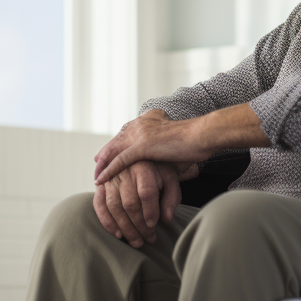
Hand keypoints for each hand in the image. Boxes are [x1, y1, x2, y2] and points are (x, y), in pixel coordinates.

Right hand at [92, 160, 183, 246]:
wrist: (140, 158)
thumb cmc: (158, 173)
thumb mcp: (170, 180)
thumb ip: (171, 198)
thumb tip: (167, 220)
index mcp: (144, 168)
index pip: (146, 192)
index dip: (150, 211)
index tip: (154, 225)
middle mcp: (125, 172)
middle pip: (130, 203)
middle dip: (140, 225)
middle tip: (150, 238)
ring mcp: (110, 179)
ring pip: (114, 207)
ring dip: (125, 228)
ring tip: (137, 242)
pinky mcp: (101, 186)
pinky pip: (99, 205)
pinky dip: (107, 221)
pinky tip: (118, 235)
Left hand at [94, 104, 270, 187]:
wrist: (204, 135)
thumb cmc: (197, 140)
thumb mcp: (177, 139)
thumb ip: (166, 144)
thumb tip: (167, 155)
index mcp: (149, 120)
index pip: (127, 133)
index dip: (116, 144)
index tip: (108, 153)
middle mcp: (141, 125)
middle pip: (117, 141)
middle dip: (105, 153)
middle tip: (96, 164)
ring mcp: (141, 134)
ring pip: (115, 151)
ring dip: (103, 164)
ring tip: (96, 176)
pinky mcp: (143, 146)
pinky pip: (121, 161)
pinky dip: (109, 171)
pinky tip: (100, 179)